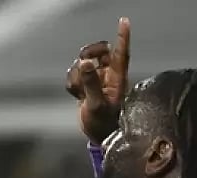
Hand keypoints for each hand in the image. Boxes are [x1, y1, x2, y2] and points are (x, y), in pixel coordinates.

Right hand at [65, 17, 130, 144]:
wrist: (98, 138)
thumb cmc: (105, 125)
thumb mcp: (96, 105)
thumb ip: (91, 83)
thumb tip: (85, 63)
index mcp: (118, 79)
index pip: (121, 53)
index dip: (123, 37)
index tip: (124, 21)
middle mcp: (109, 76)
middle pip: (99, 52)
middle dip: (89, 54)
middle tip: (84, 64)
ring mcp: (97, 80)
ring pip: (82, 64)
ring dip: (77, 76)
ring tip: (81, 94)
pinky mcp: (86, 87)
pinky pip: (74, 76)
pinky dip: (72, 84)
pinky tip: (77, 97)